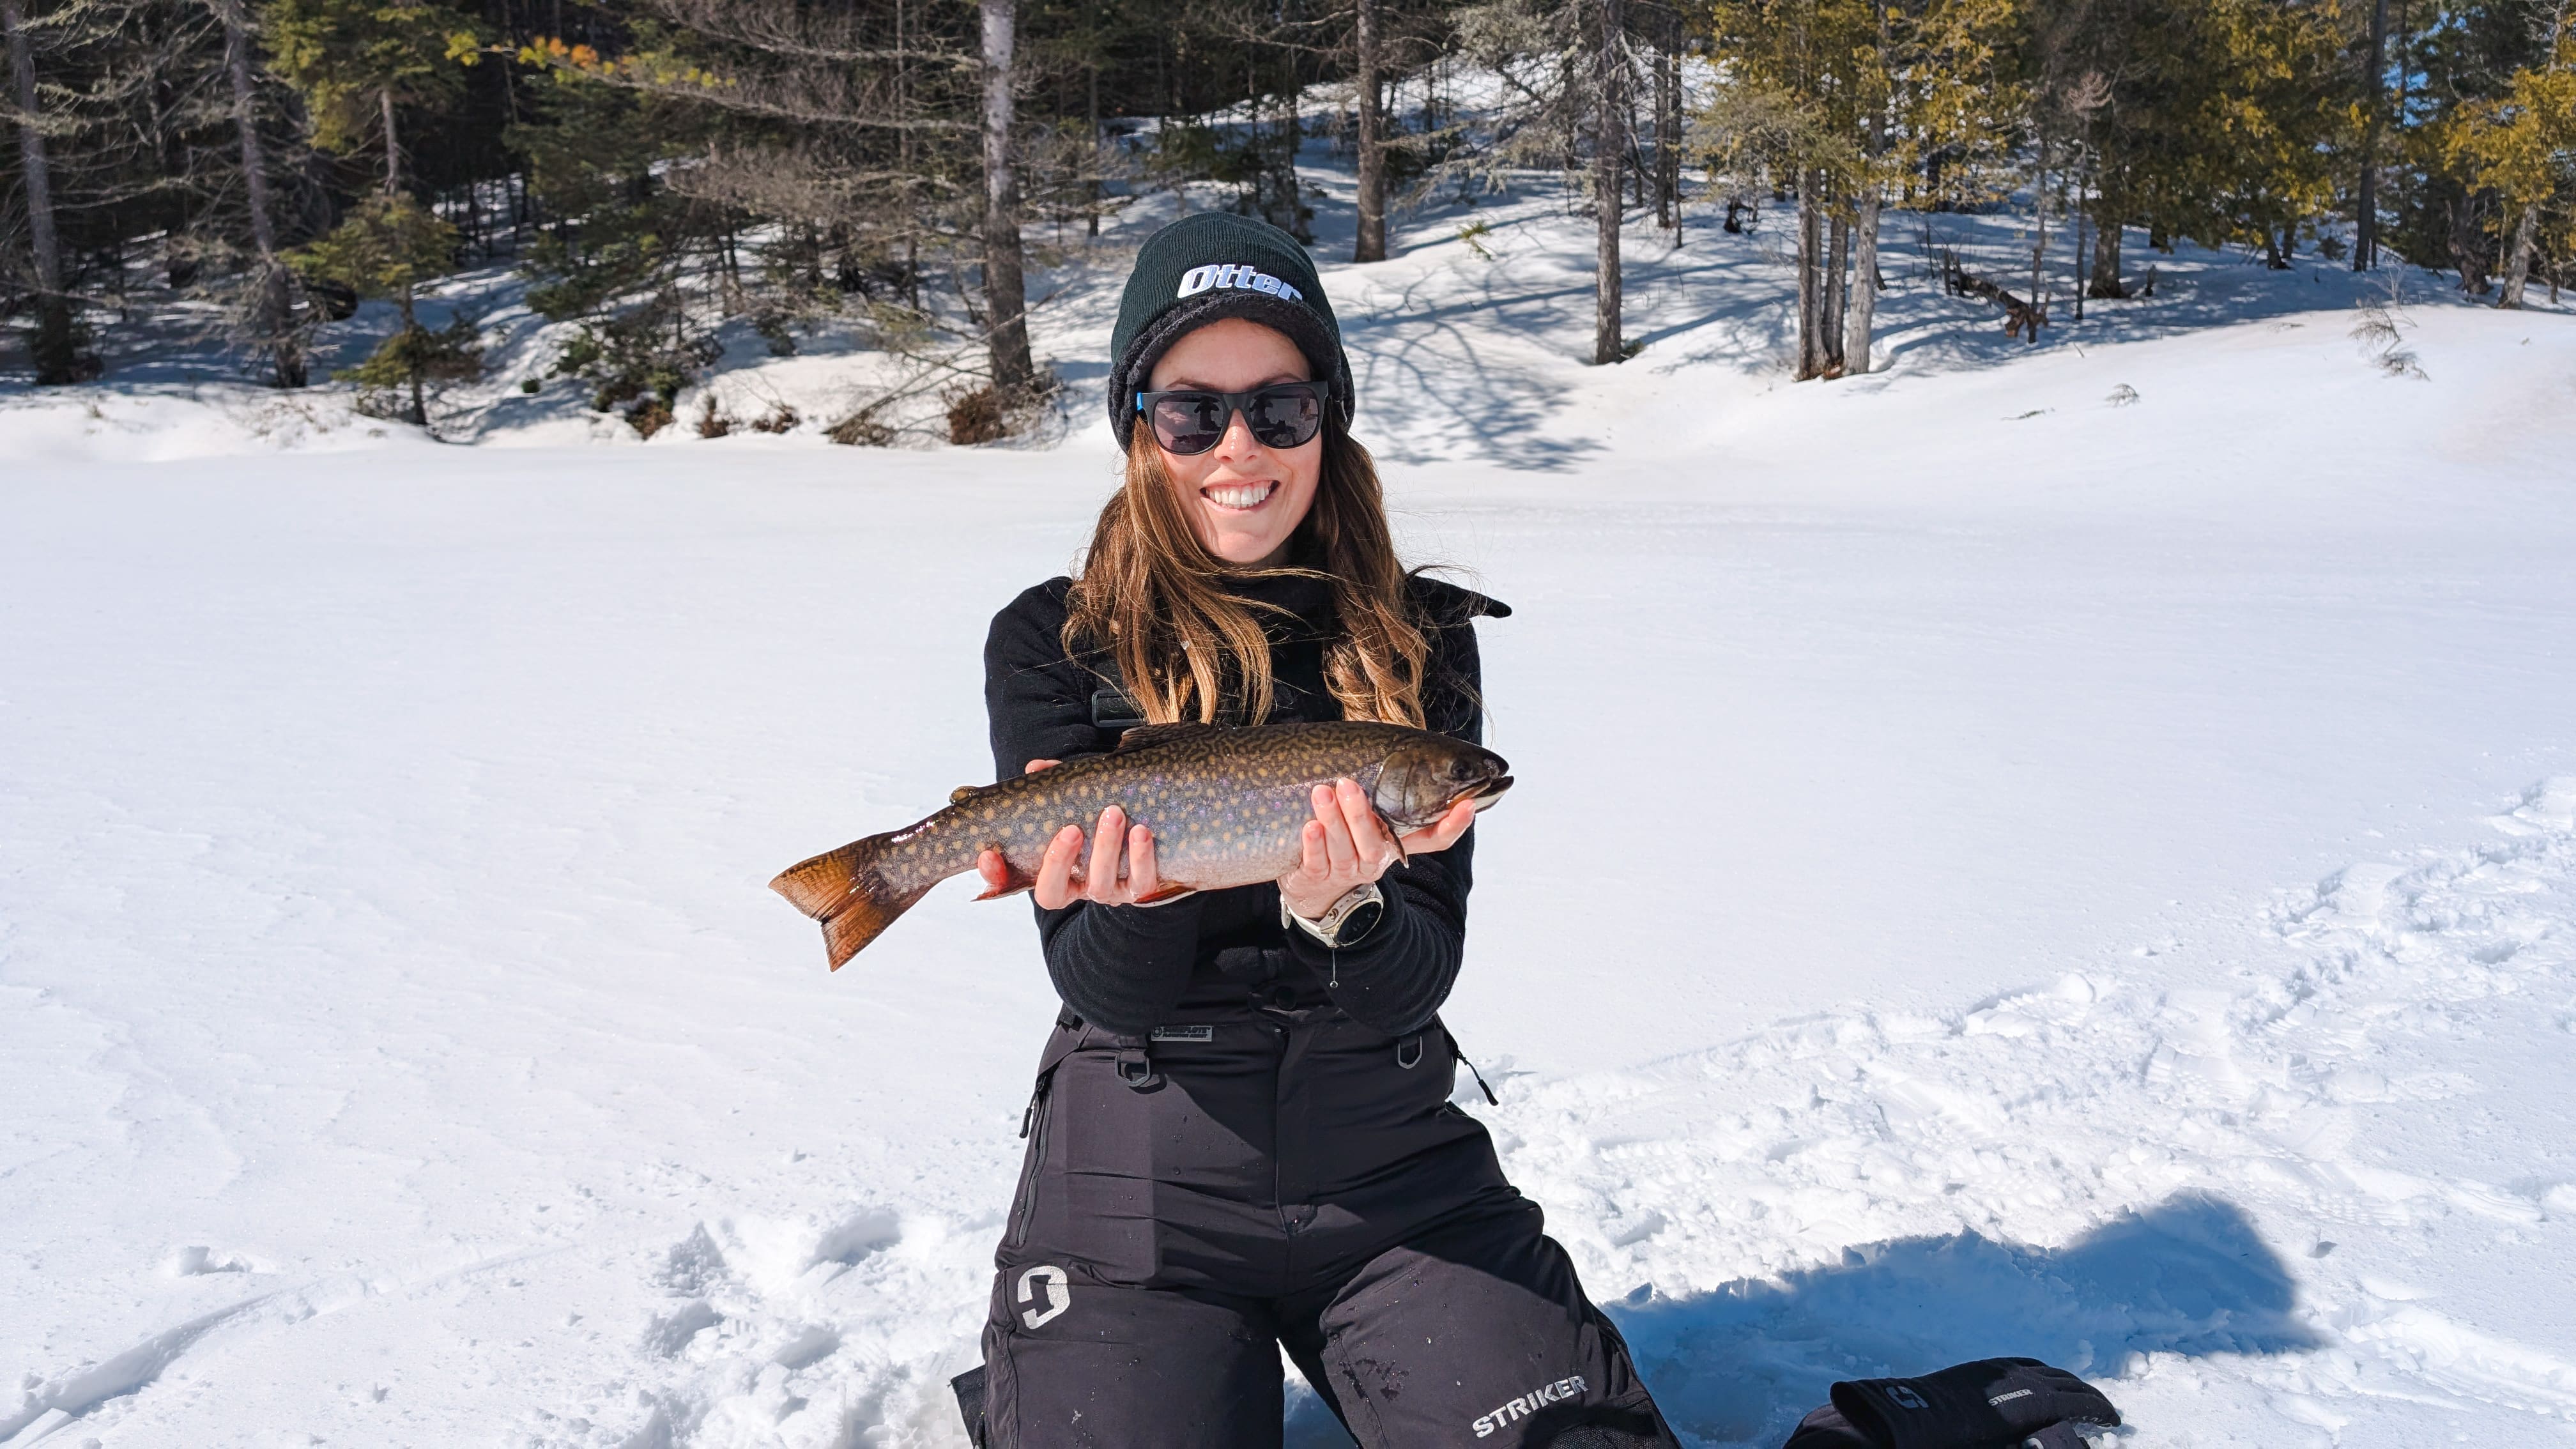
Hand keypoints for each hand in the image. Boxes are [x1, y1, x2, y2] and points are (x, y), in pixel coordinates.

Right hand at [975, 759, 1162, 909]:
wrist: (1150, 833)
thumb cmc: (1098, 816)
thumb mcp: (1073, 801)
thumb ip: (1052, 786)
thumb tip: (1035, 768)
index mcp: (1046, 869)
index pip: (1009, 882)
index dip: (995, 875)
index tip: (987, 854)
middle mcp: (1073, 887)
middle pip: (1053, 891)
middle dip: (1059, 860)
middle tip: (1070, 828)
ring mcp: (1105, 891)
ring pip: (1099, 885)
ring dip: (1105, 849)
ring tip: (1113, 813)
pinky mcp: (1138, 889)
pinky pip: (1140, 882)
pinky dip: (1142, 857)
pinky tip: (1141, 831)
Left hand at [1277, 778, 1474, 920]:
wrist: (1313, 884)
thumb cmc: (1344, 833)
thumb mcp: (1368, 812)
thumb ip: (1382, 781)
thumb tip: (1384, 729)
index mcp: (1395, 842)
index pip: (1433, 838)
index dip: (1453, 825)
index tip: (1467, 804)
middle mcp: (1375, 859)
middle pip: (1375, 843)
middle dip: (1361, 814)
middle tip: (1348, 785)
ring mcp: (1346, 871)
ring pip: (1344, 850)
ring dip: (1333, 821)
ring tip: (1321, 793)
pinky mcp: (1317, 878)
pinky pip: (1317, 863)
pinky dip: (1314, 845)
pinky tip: (1310, 827)